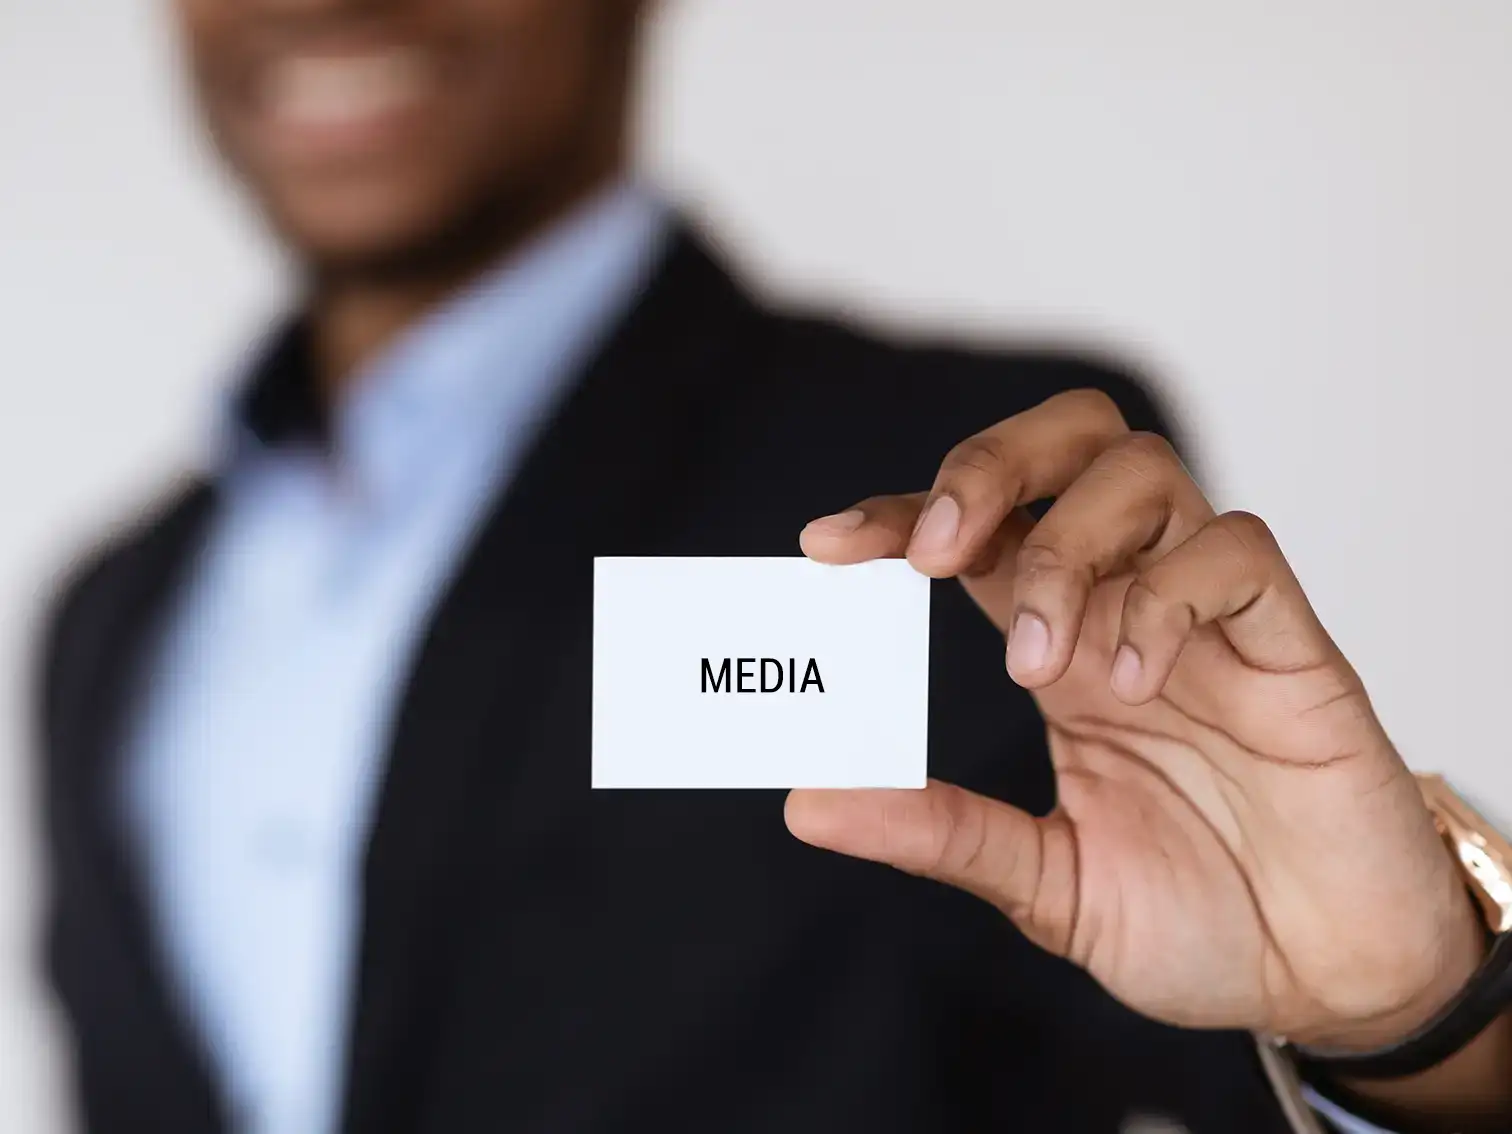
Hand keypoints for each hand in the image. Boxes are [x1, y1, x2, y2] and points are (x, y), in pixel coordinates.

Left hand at [788, 389, 1483, 1052]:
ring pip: (1143, 472)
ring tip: (1041, 662)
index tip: (823, 544)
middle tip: (935, 554)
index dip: (902, 513)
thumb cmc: (1199, 922)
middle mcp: (1128, 608)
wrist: (1328, 982)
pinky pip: (1234, 555)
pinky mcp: (1292, 646)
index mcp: (1062, 648)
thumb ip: (941, 835)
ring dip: (1068, 548)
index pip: (980, 532)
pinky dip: (1167, 594)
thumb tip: (807, 806)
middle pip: (1067, 448)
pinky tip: (1136, 681)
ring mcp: (1211, 618)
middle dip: (989, 467)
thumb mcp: (1047, 885)